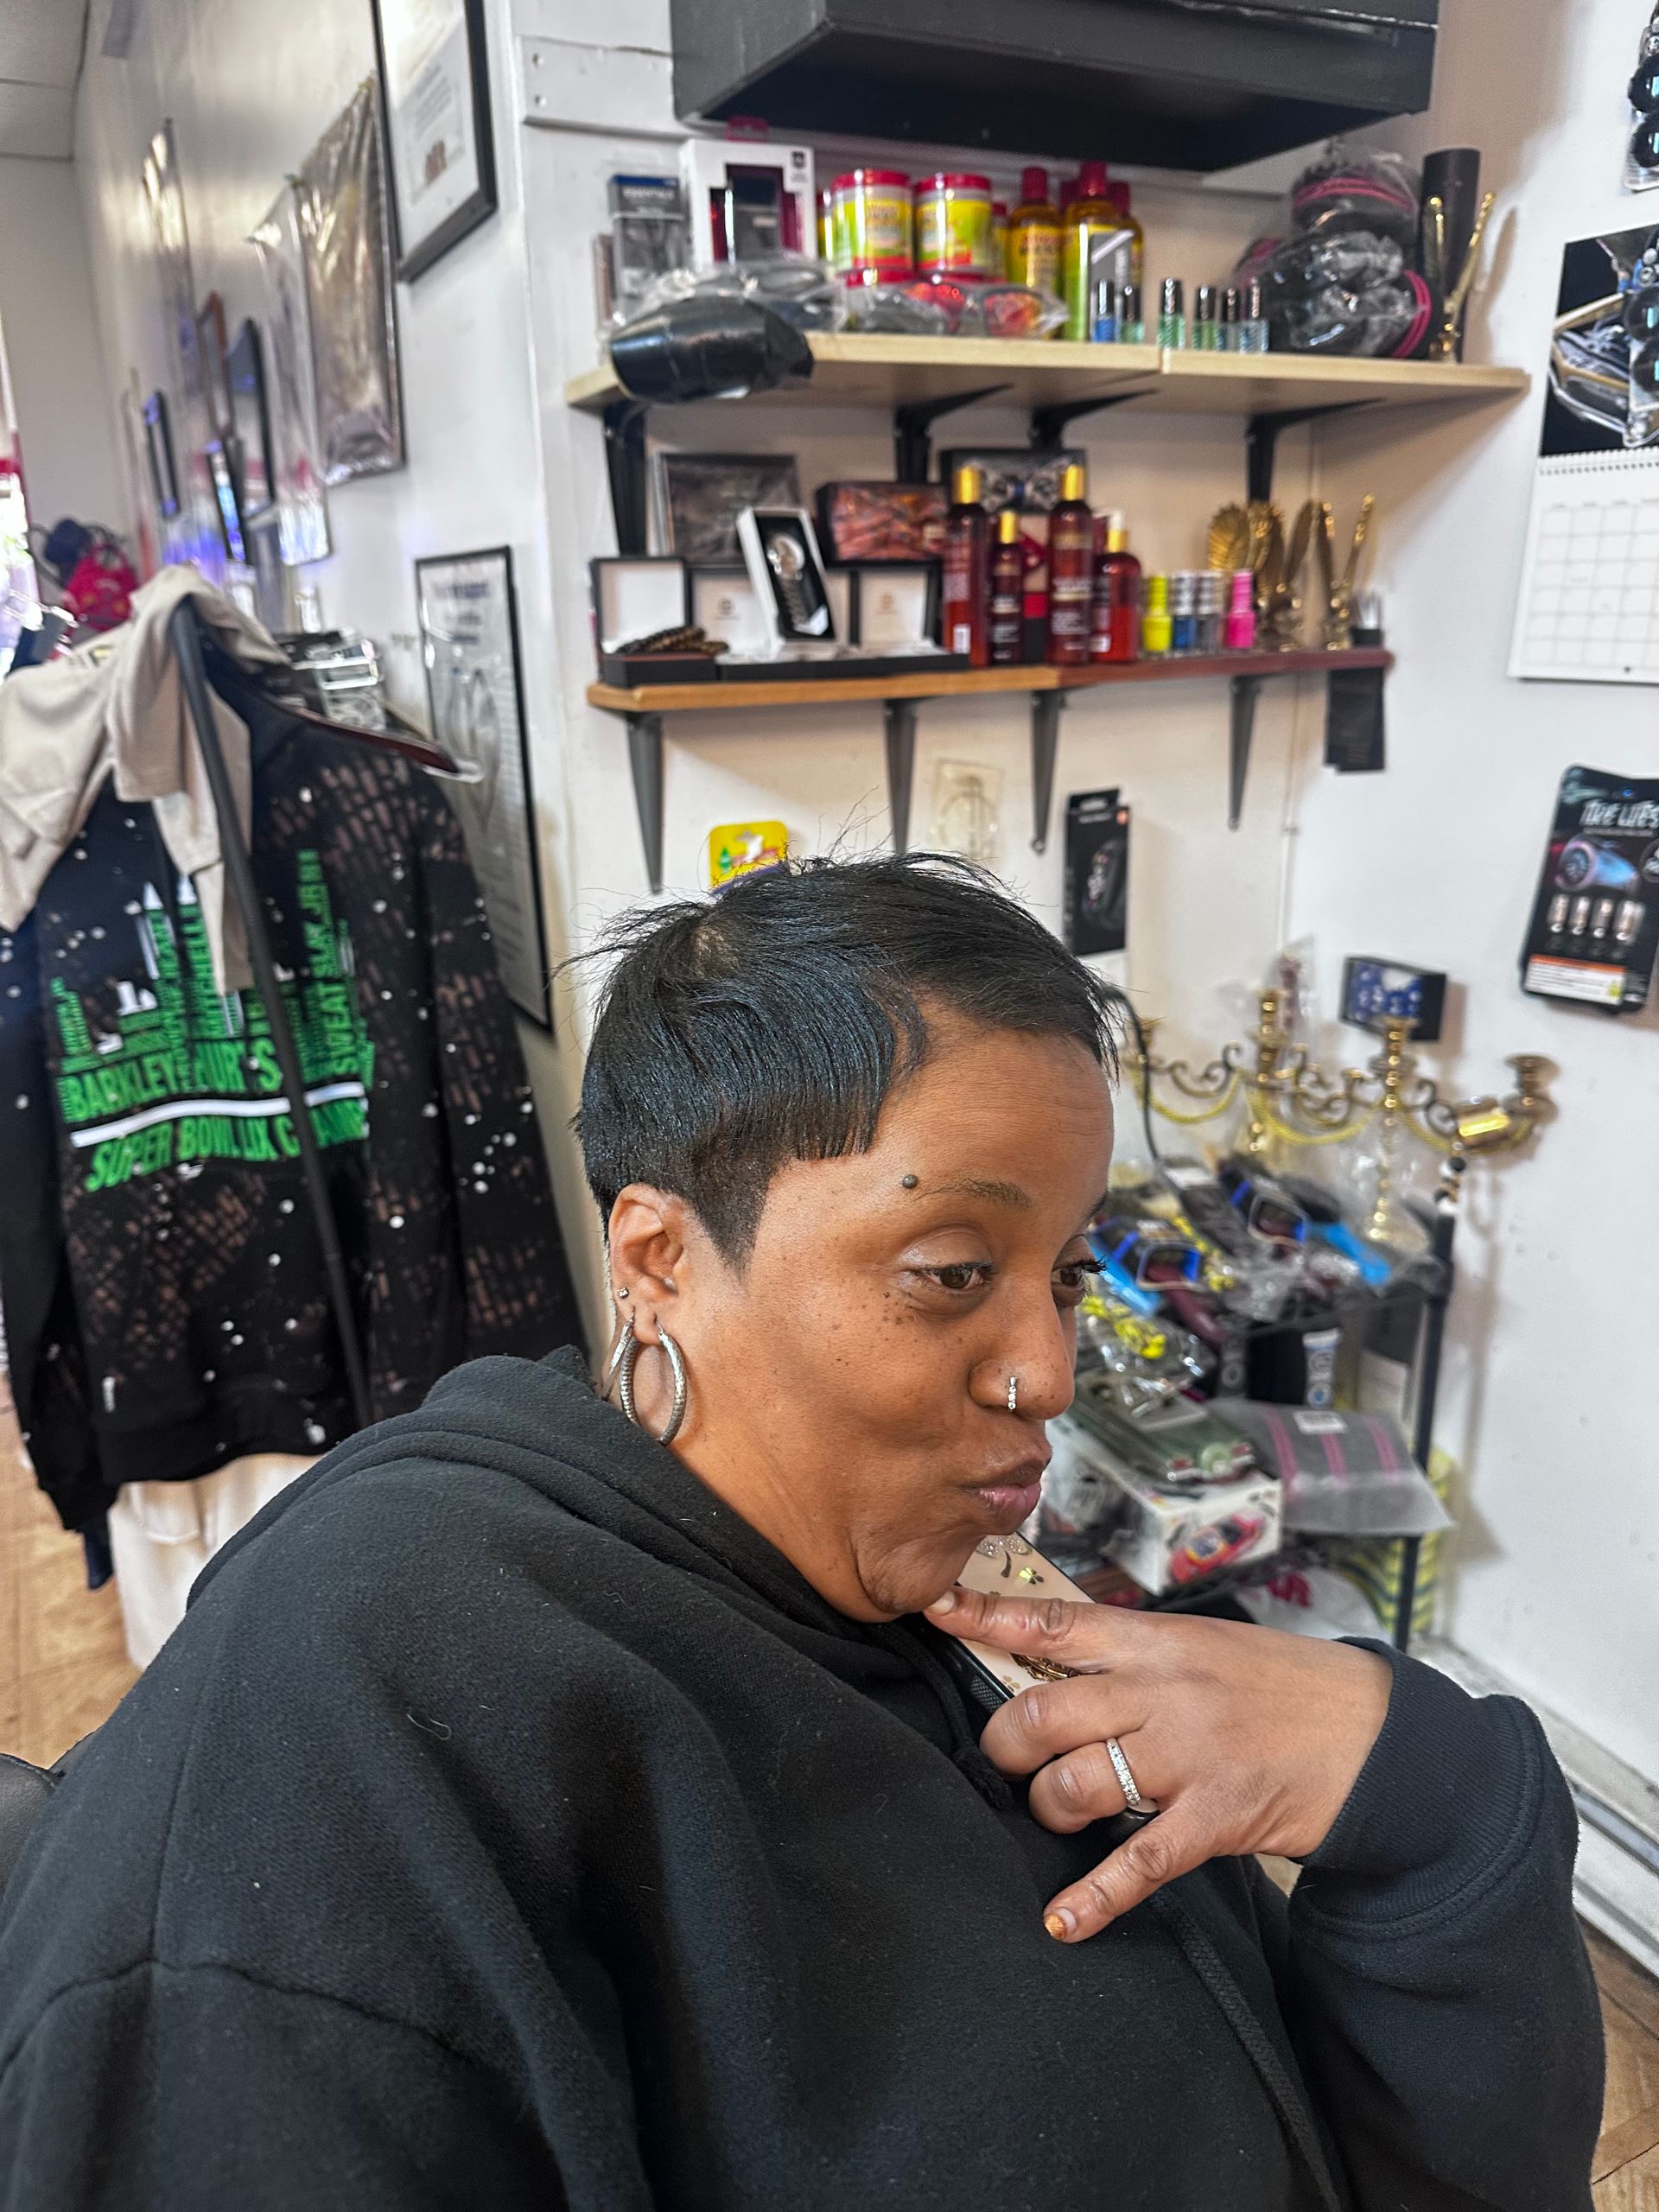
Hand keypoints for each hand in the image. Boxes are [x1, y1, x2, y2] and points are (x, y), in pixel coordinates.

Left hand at [926, 1584, 1391, 1942]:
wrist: (1375, 1733)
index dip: (988, 1616)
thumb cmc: (1283, 1686)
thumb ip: (1134, 1655)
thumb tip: (1057, 1661)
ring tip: (1054, 1811)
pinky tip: (1063, 1920)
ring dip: (1047, 1805)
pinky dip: (1095, 1897)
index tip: (936, 1609)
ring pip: (1076, 1782)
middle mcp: (1163, 1691)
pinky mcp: (1214, 1819)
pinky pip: (1139, 1862)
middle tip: (1006, 1756)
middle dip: (1006, 1740)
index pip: (1055, 1621)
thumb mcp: (1205, 1646)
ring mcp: (1188, 1756)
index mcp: (1157, 1641)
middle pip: (1045, 1711)